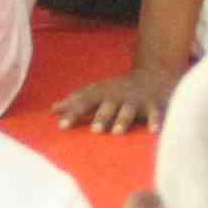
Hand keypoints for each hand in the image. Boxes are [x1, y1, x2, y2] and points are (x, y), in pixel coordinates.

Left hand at [52, 68, 172, 135]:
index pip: (84, 102)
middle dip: (101, 117)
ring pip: (128, 110)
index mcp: (102, 93)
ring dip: (123, 120)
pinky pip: (154, 113)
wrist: (152, 75)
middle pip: (107, 106)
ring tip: (117, 132)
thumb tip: (53, 109)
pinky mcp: (153, 104)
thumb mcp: (97, 90)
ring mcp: (136, 100)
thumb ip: (76, 100)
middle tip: (94, 130)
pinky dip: (155, 121)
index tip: (61, 126)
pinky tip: (153, 131)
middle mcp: (117, 96)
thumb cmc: (118, 89)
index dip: (73, 113)